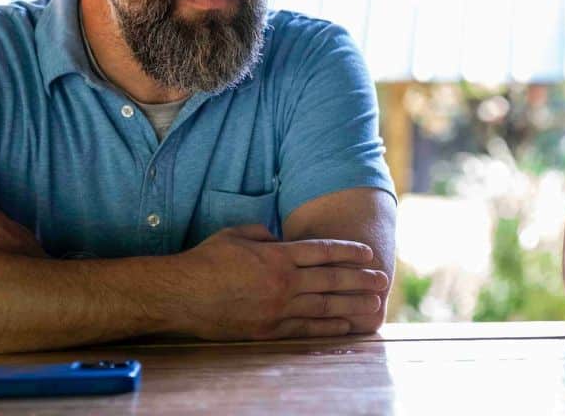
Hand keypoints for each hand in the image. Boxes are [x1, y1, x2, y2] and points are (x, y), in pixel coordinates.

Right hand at [171, 224, 388, 340]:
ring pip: (326, 306)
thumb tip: (283, 242)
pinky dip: (330, 328)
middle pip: (332, 279)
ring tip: (375, 305)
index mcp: (278, 255)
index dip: (349, 251)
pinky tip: (347, 326)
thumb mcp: (238, 234)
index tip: (368, 253)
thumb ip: (266, 235)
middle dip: (361, 279)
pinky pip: (307, 329)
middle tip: (382, 279)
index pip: (323, 252)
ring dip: (354, 305)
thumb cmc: (207, 260)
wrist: (183, 294)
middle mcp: (284, 282)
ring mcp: (278, 308)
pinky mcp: (270, 330)